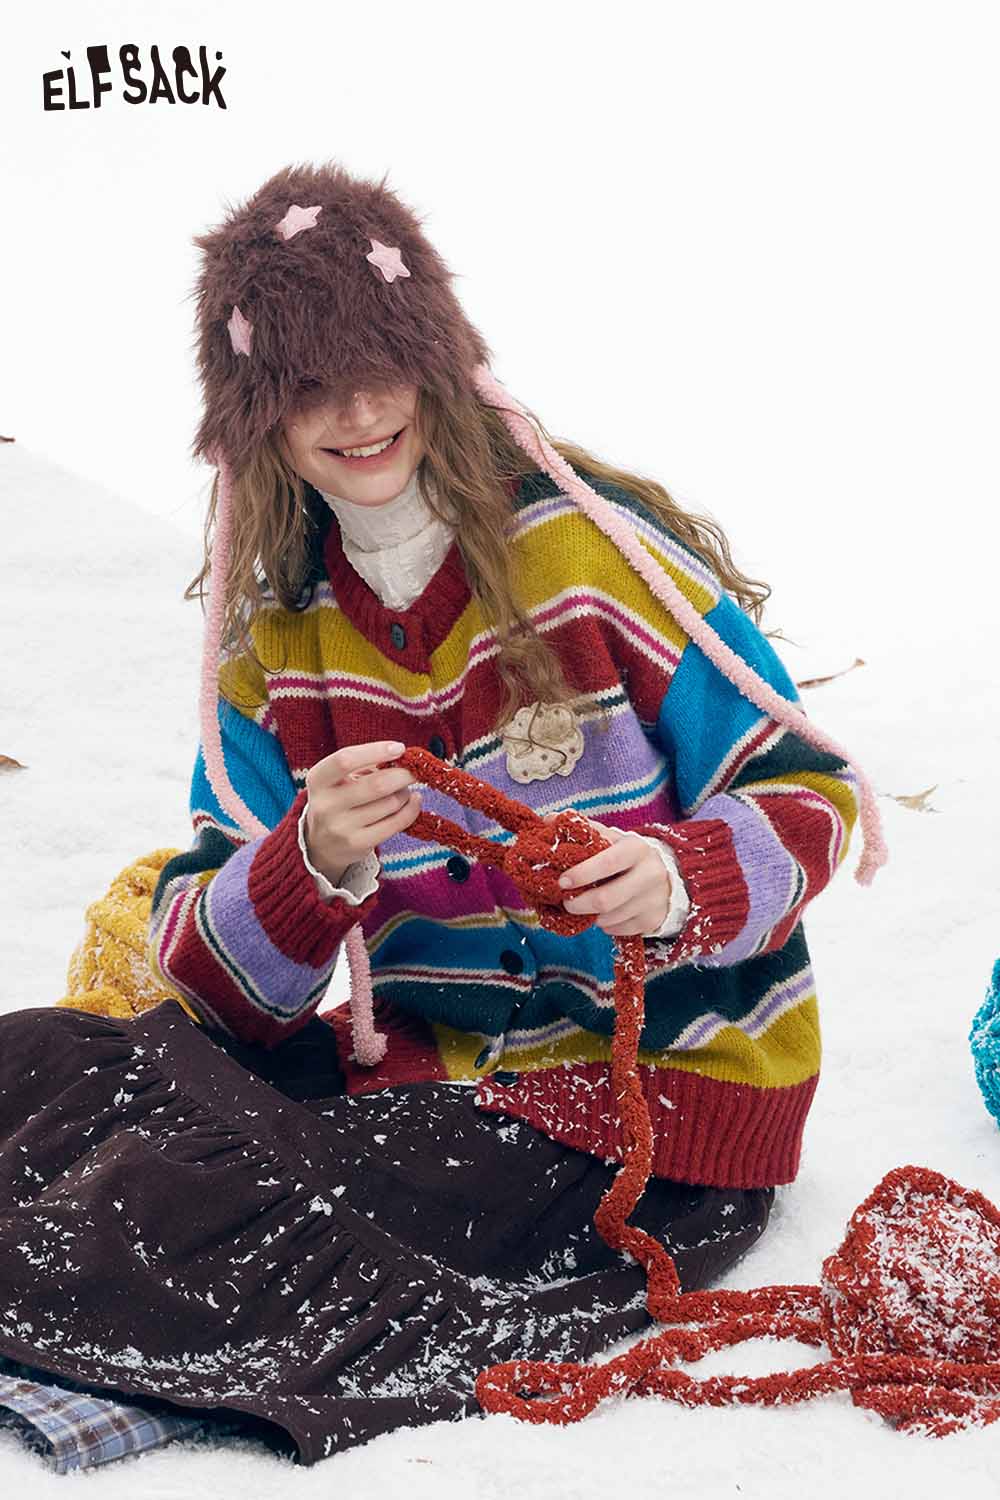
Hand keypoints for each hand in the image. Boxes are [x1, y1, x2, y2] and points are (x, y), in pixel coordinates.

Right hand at [303, 741, 420, 886]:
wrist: (320, 844)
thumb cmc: (337, 800)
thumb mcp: (338, 779)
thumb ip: (364, 765)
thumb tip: (400, 757)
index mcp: (318, 780)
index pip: (345, 760)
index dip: (376, 751)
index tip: (399, 748)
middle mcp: (326, 805)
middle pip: (377, 784)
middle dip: (402, 775)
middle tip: (413, 771)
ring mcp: (341, 827)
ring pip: (390, 803)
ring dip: (405, 793)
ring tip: (404, 790)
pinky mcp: (358, 844)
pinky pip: (396, 823)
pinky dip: (411, 809)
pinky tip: (413, 801)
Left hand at [552, 816, 671, 936]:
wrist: (663, 875)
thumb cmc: (625, 855)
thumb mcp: (608, 838)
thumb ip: (580, 829)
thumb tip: (548, 819)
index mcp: (637, 849)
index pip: (608, 862)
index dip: (582, 874)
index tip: (562, 881)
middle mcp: (650, 874)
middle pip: (606, 899)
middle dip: (579, 904)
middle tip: (566, 902)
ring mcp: (654, 900)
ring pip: (610, 918)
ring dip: (590, 916)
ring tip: (584, 907)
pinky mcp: (652, 920)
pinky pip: (617, 930)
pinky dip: (604, 925)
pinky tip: (603, 914)